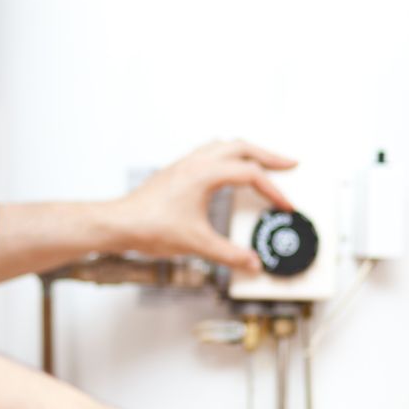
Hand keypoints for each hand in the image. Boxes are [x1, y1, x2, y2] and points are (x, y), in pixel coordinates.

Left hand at [112, 139, 296, 271]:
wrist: (119, 223)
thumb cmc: (149, 227)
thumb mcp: (197, 244)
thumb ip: (229, 254)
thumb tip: (252, 263)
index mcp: (204, 174)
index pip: (250, 175)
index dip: (273, 191)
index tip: (285, 206)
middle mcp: (195, 162)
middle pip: (241, 147)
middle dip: (268, 155)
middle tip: (289, 164)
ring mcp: (184, 164)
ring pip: (223, 145)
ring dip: (246, 151)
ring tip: (262, 163)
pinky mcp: (176, 171)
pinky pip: (208, 152)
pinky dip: (227, 156)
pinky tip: (228, 171)